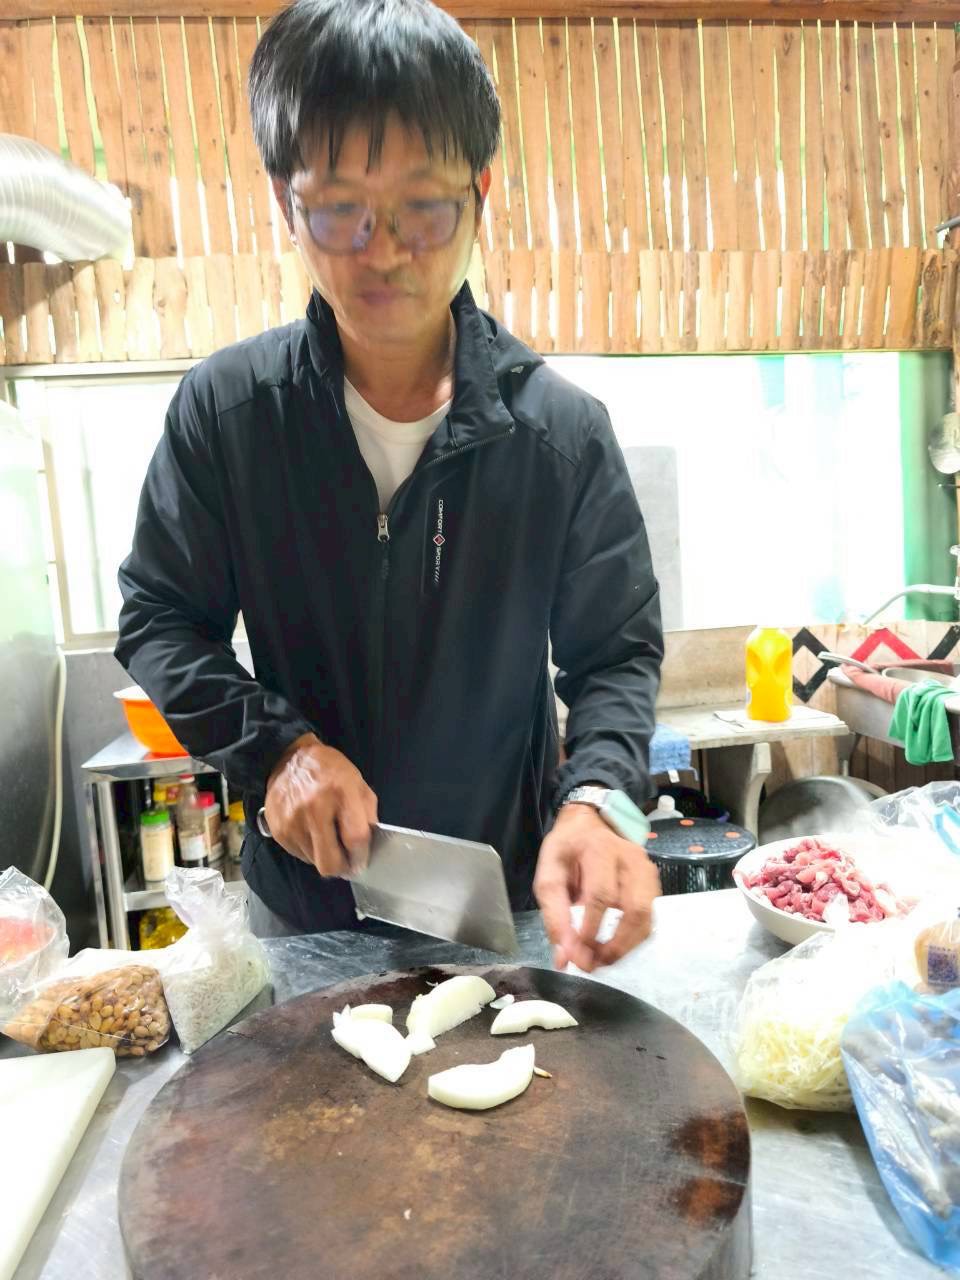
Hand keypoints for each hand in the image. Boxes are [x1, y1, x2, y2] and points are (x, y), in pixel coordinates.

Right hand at [262, 734, 378, 876]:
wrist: (289, 759)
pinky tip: (311, 832)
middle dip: (342, 867)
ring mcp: (292, 822)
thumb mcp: (358, 783)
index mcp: (340, 794)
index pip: (355, 839)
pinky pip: (299, 854)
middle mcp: (314, 809)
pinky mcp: (278, 830)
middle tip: (346, 860)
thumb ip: (368, 815)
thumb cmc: (329, 770)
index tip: (361, 860)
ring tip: (326, 836)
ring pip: (314, 862)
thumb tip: (368, 847)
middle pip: (330, 862)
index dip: (361, 856)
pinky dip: (309, 850)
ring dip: (324, 856)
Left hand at [534, 804, 659, 971]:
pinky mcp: (653, 881)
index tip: (577, 955)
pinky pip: (650, 918)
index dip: (591, 930)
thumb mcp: (548, 873)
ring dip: (626, 946)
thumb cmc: (567, 849)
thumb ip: (554, 914)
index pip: (602, 895)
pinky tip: (614, 945)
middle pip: (634, 909)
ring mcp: (647, 869)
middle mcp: (631, 858)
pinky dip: (633, 938)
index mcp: (600, 849)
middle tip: (592, 964)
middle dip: (615, 945)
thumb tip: (564, 958)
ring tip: (602, 959)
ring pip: (647, 917)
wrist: (590, 824)